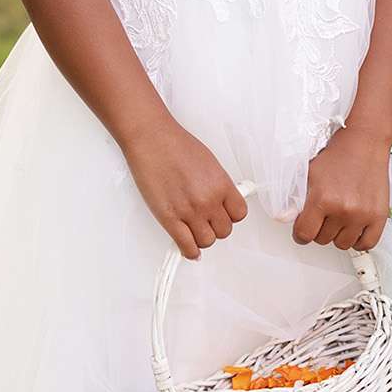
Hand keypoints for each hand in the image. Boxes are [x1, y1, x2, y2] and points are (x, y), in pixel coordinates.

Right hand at [123, 117, 246, 260]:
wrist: (152, 140)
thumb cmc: (177, 145)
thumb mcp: (209, 162)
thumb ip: (217, 184)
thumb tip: (221, 200)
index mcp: (222, 185)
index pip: (239, 214)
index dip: (231, 216)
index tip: (224, 214)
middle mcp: (208, 200)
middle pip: (224, 231)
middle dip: (216, 227)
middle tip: (207, 221)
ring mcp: (189, 211)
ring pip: (207, 241)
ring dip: (202, 238)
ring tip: (195, 231)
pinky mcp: (169, 219)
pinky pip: (186, 246)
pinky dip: (190, 251)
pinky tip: (189, 249)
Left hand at [293, 127, 389, 251]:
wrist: (364, 144)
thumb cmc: (336, 157)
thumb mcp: (308, 174)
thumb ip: (294, 198)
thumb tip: (283, 218)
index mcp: (322, 199)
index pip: (304, 235)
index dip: (301, 233)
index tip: (304, 228)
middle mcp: (343, 209)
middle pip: (323, 240)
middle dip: (320, 229)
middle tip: (324, 214)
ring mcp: (362, 215)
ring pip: (342, 244)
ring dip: (338, 234)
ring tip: (339, 218)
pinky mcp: (379, 216)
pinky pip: (367, 244)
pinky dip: (359, 240)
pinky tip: (354, 227)